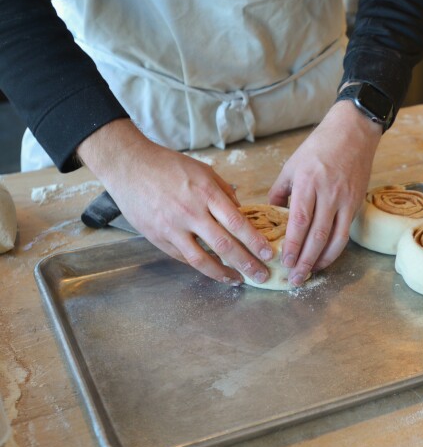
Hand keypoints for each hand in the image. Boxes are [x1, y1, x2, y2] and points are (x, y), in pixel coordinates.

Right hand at [77, 119, 272, 284]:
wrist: (129, 166)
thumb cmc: (168, 165)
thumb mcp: (203, 171)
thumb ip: (225, 193)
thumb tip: (242, 214)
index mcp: (206, 193)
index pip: (238, 223)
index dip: (255, 242)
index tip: (269, 254)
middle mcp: (191, 212)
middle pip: (224, 245)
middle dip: (247, 263)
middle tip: (262, 275)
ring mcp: (172, 228)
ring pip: (202, 259)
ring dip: (224, 273)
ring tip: (239, 280)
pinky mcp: (158, 238)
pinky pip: (184, 257)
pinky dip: (201, 266)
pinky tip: (214, 270)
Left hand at [268, 101, 381, 285]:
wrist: (353, 133)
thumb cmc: (319, 147)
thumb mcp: (292, 165)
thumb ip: (280, 192)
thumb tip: (272, 215)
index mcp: (307, 182)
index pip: (299, 221)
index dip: (292, 244)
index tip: (283, 261)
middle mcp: (327, 193)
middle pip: (316, 235)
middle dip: (304, 260)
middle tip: (293, 278)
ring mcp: (345, 199)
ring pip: (333, 238)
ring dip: (320, 260)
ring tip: (308, 274)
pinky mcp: (356, 203)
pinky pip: (345, 233)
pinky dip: (335, 250)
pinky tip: (325, 259)